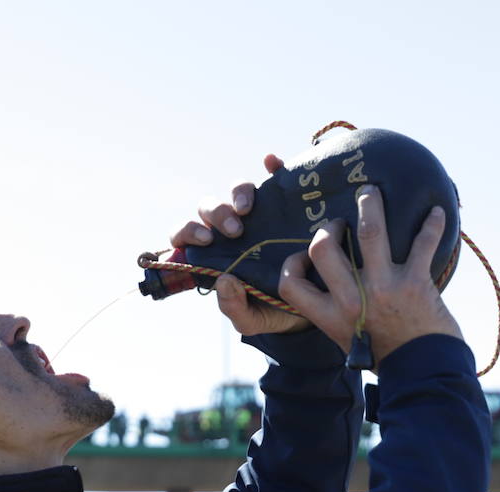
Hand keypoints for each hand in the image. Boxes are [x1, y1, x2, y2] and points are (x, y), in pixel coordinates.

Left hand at [169, 154, 311, 336]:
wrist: (314, 304)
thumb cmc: (273, 310)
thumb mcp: (252, 319)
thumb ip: (233, 307)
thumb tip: (224, 281)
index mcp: (215, 254)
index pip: (185, 234)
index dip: (188, 232)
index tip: (207, 240)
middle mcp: (231, 229)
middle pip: (210, 207)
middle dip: (217, 213)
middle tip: (235, 230)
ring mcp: (258, 215)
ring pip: (237, 190)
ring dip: (238, 193)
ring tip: (249, 211)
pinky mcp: (284, 204)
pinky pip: (274, 176)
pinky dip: (272, 166)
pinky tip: (272, 163)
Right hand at [278, 187, 462, 369]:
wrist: (423, 374)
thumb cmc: (384, 358)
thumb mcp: (348, 340)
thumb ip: (335, 313)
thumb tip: (328, 288)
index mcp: (331, 317)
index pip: (291, 284)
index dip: (292, 265)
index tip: (304, 256)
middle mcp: (353, 300)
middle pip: (323, 247)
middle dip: (329, 228)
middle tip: (340, 225)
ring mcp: (384, 288)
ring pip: (370, 230)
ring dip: (369, 205)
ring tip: (371, 192)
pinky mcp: (415, 283)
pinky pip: (423, 243)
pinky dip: (433, 224)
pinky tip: (438, 212)